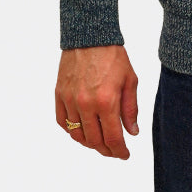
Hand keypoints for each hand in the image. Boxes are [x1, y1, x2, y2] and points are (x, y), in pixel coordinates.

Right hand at [55, 44, 138, 158]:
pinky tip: (82, 130)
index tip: (125, 155)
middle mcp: (85, 104)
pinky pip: (62, 122)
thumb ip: (130, 108)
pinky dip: (72, 131)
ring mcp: (70, 100)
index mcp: (106, 101)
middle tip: (114, 150)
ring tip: (99, 141)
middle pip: (94, 141)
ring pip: (77, 135)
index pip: (112, 138)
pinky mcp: (59, 95)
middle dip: (106, 150)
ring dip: (89, 143)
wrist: (90, 36)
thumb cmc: (113, 56)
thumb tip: (132, 132)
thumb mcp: (130, 80)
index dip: (119, 151)